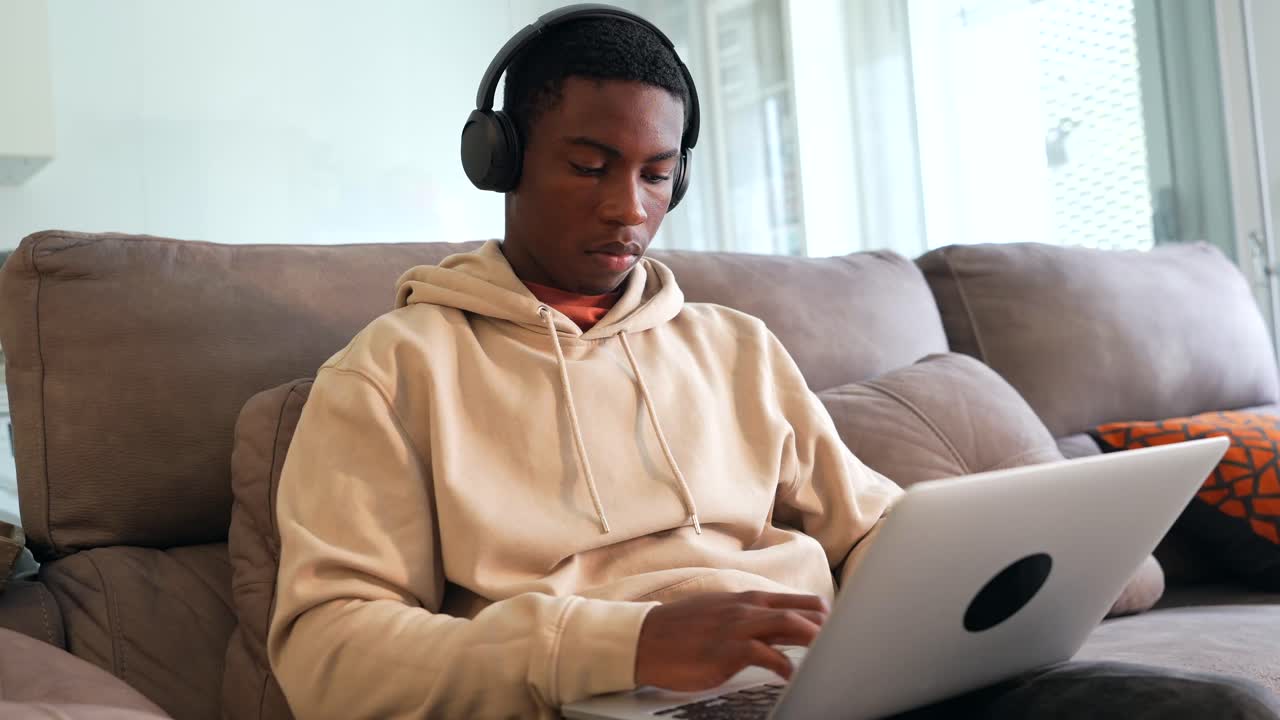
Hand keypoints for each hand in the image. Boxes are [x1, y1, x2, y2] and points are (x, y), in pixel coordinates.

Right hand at [634, 591, 827, 690]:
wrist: (645, 639)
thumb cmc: (680, 629)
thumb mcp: (718, 612)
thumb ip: (747, 616)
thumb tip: (774, 627)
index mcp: (745, 599)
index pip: (793, 600)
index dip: (819, 613)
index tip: (838, 626)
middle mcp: (746, 608)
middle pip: (800, 611)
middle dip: (825, 625)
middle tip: (844, 640)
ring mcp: (738, 627)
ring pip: (789, 626)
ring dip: (813, 639)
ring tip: (829, 653)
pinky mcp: (728, 650)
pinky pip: (766, 655)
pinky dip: (783, 665)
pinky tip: (791, 675)